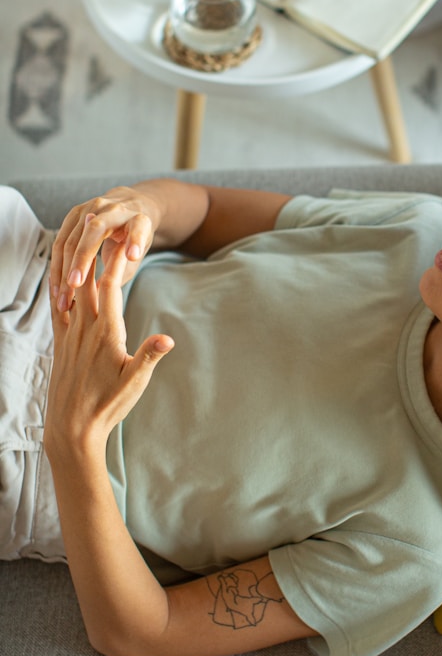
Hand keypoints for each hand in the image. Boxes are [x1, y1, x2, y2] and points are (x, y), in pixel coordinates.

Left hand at [46, 242, 173, 458]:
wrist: (72, 429)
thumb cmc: (107, 406)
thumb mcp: (135, 382)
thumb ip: (150, 355)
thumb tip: (169, 337)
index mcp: (106, 333)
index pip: (110, 287)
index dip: (116, 260)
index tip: (124, 237)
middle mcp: (84, 328)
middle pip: (88, 281)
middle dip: (96, 253)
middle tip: (103, 226)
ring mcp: (69, 335)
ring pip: (71, 291)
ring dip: (78, 265)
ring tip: (82, 243)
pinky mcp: (60, 344)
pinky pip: (58, 308)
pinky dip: (60, 288)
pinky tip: (60, 278)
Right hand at [51, 186, 161, 312]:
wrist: (127, 209)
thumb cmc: (134, 239)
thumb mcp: (137, 254)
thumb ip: (124, 271)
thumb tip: (101, 301)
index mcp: (138, 220)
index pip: (137, 228)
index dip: (135, 240)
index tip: (133, 256)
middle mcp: (115, 210)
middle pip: (94, 232)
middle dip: (81, 261)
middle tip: (73, 289)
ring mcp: (92, 208)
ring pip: (71, 239)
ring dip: (62, 269)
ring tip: (62, 297)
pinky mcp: (74, 214)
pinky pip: (60, 241)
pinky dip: (57, 265)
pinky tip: (56, 285)